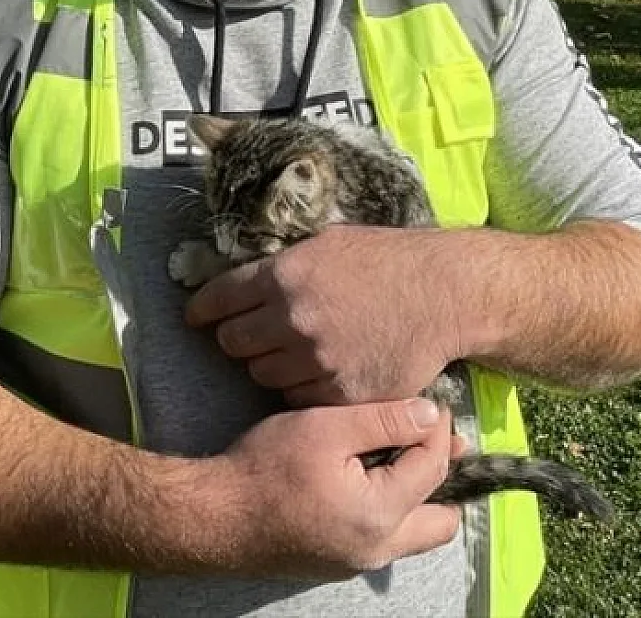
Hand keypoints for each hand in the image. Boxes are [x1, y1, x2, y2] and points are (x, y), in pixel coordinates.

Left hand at [184, 225, 451, 406]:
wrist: (443, 294)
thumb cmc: (388, 260)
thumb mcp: (328, 243)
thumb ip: (283, 265)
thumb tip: (246, 278)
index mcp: (283, 276)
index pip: (217, 300)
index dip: (203, 309)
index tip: (197, 316)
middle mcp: (291, 319)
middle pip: (233, 344)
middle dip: (239, 338)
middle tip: (254, 335)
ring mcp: (315, 360)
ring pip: (263, 374)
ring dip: (272, 365)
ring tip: (297, 352)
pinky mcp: (339, 393)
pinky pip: (298, 398)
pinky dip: (303, 388)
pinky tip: (322, 371)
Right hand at [208, 397, 461, 578]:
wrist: (214, 515)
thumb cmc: (265, 467)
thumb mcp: (325, 428)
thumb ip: (384, 420)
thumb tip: (430, 415)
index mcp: (380, 514)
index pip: (433, 467)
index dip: (438, 430)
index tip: (433, 403)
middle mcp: (377, 549)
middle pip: (440, 522)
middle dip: (444, 477)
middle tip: (432, 440)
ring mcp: (356, 563)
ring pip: (414, 535)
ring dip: (418, 497)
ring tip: (403, 457)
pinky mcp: (336, 563)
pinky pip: (384, 540)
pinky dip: (390, 510)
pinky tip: (367, 479)